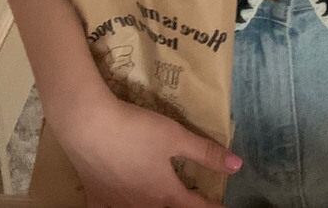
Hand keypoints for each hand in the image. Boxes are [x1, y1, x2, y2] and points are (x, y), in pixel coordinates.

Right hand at [56, 93, 242, 206]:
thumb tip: (238, 166)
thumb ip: (205, 152)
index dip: (211, 207)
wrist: (90, 126)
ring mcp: (117, 205)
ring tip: (157, 201)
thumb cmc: (136, 130)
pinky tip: (118, 204)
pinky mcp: (96, 197)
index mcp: (166, 193)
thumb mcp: (175, 136)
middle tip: (186, 202)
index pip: (195, 207)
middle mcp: (144, 206)